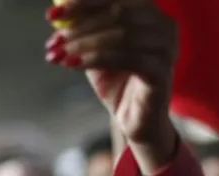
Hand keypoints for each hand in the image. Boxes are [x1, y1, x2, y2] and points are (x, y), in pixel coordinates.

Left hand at [46, 0, 178, 160]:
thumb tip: (56, 8)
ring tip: (59, 55)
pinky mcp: (162, 71)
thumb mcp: (95, 49)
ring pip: (120, 35)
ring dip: (83, 43)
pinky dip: (95, 58)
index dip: (81, 2)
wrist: (135, 120)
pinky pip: (125, 58)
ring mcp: (167, 48)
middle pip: (117, 12)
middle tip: (53, 41)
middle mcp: (164, 25)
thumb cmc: (117, 81)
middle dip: (79, 26)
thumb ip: (83, 28)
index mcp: (149, 12)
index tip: (51, 15)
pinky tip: (73, 65)